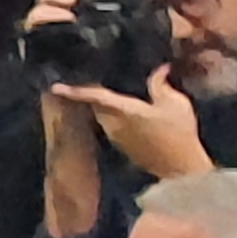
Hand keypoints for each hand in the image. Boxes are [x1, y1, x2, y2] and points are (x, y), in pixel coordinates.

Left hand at [59, 71, 206, 178]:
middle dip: (90, 93)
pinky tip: (123, 109)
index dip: (75, 91)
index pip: (95, 96)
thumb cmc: (179, 133)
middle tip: (92, 76)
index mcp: (124, 111)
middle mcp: (113, 125)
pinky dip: (112, 115)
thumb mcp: (175, 103)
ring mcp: (116, 137)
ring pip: (102, 116)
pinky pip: (110, 125)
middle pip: (95, 105)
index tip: (56, 86)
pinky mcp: (121, 146)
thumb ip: (161, 84)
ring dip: (101, 105)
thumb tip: (159, 68)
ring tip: (108, 89)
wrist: (180, 168)